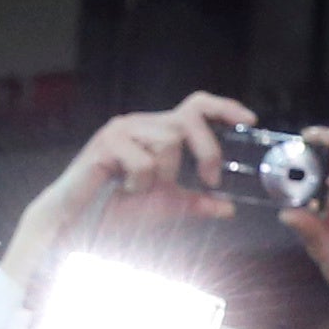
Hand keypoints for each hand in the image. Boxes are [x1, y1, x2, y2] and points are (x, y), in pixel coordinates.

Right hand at [0, 93, 257, 289]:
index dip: (224, 107)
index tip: (250, 120)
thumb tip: (227, 207)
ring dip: (162, 176)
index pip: (196, 106)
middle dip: (207, 151)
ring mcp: (122, 130)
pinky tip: (124, 189)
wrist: (78, 222)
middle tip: (210, 180)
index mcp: (157, 130)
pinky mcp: (105, 143)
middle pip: (187, 121)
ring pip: (167, 142)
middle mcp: (140, 123)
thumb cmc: (117, 209)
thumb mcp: (165, 206)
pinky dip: (140, 183)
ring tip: (140, 189)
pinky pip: (143, 162)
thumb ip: (195, 202)